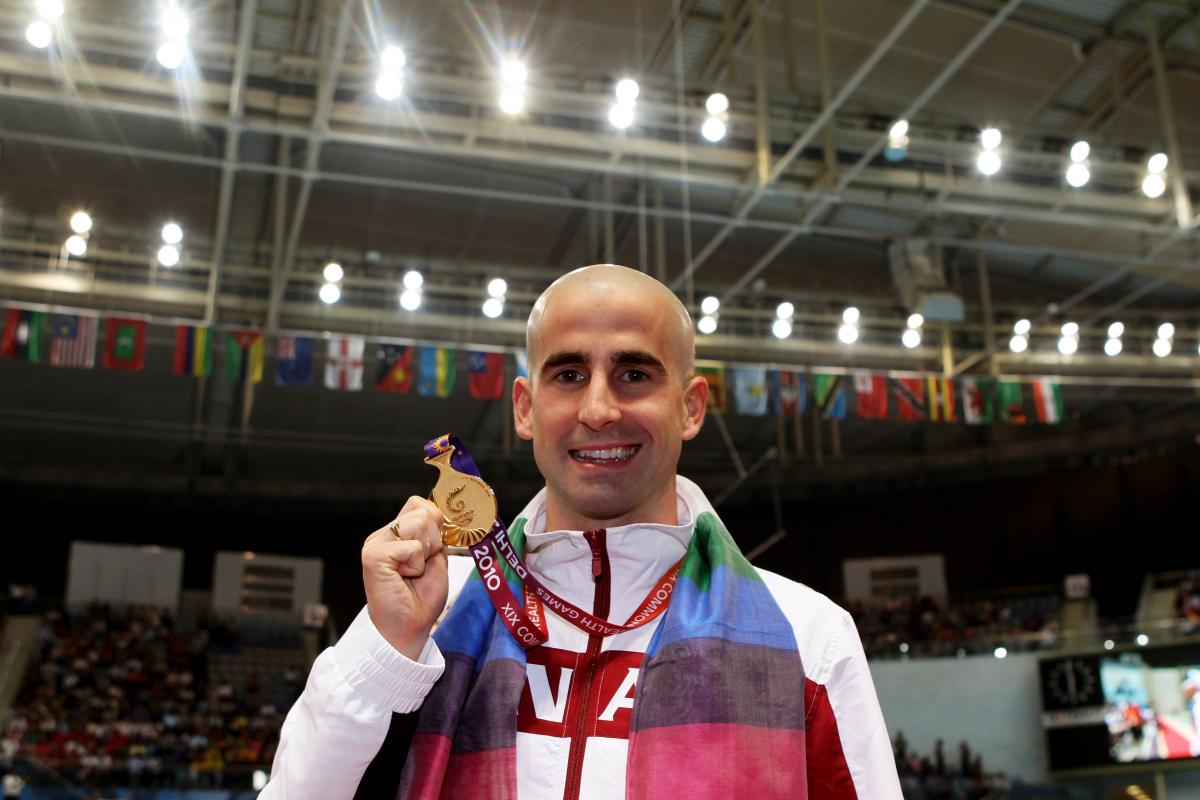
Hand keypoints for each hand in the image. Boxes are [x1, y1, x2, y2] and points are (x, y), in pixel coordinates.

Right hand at [362, 496, 448, 660]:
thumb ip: (437, 535)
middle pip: (423, 510)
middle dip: (434, 539)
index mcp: (395, 533)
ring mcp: (375, 543)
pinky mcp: (374, 556)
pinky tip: (405, 578)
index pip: (420, 504)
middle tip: (421, 566)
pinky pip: (413, 547)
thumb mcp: (436, 559)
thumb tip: (444, 513)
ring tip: (413, 572)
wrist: (408, 628)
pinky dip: (417, 565)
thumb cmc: (421, 598)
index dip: (436, 522)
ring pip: (420, 523)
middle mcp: (382, 534)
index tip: (434, 549)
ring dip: (426, 552)